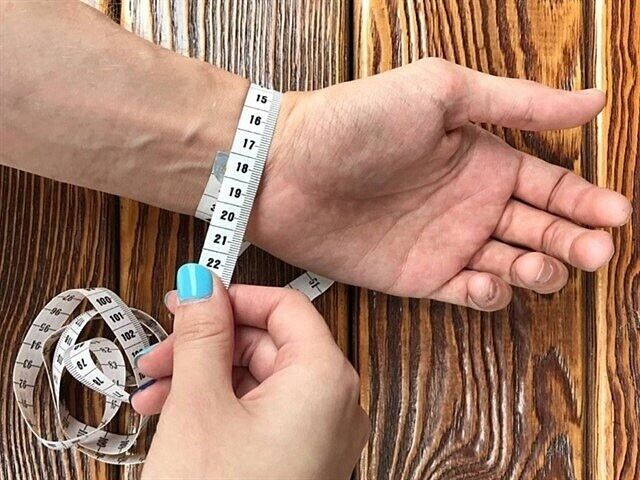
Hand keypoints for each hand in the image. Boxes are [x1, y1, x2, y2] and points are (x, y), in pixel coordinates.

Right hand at [133, 264, 368, 479]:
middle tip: (159, 353)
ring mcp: (318, 436)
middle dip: (207, 344)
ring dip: (204, 377)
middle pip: (268, 343)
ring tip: (154, 392)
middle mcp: (334, 405)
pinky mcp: (299, 458)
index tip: (191, 299)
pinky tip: (176, 414)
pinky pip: (261, 412)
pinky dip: (220, 406)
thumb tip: (202, 284)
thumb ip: (203, 334)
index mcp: (324, 380)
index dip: (234, 297)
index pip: (285, 307)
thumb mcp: (200, 405)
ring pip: (258, 379)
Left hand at [252, 57, 631, 309]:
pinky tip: (494, 281)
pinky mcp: (417, 276)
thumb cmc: (357, 120)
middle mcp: (470, 203)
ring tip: (541, 264)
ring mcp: (445, 242)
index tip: (616, 217)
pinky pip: (468, 292)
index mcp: (482, 158)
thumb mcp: (441, 91)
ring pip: (512, 265)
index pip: (551, 185)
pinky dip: (490, 293)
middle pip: (541, 229)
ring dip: (538, 270)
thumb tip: (593, 100)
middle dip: (574, 242)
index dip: (587, 202)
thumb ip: (517, 102)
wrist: (286, 168)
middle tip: (594, 252)